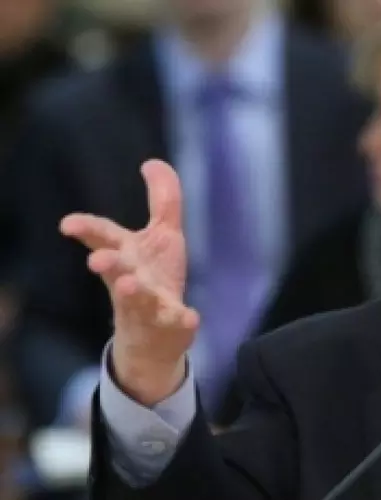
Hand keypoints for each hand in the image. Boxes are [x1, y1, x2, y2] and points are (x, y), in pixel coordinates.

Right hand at [60, 160, 196, 405]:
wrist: (158, 334)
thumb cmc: (154, 277)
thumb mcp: (163, 235)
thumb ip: (162, 200)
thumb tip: (153, 162)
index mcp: (127, 255)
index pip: (104, 238)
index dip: (87, 229)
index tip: (68, 224)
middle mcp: (131, 279)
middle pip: (115, 270)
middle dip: (108, 264)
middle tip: (97, 261)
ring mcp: (149, 305)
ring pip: (136, 299)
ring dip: (131, 291)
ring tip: (127, 285)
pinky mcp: (170, 324)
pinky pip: (176, 322)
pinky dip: (182, 319)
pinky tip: (190, 315)